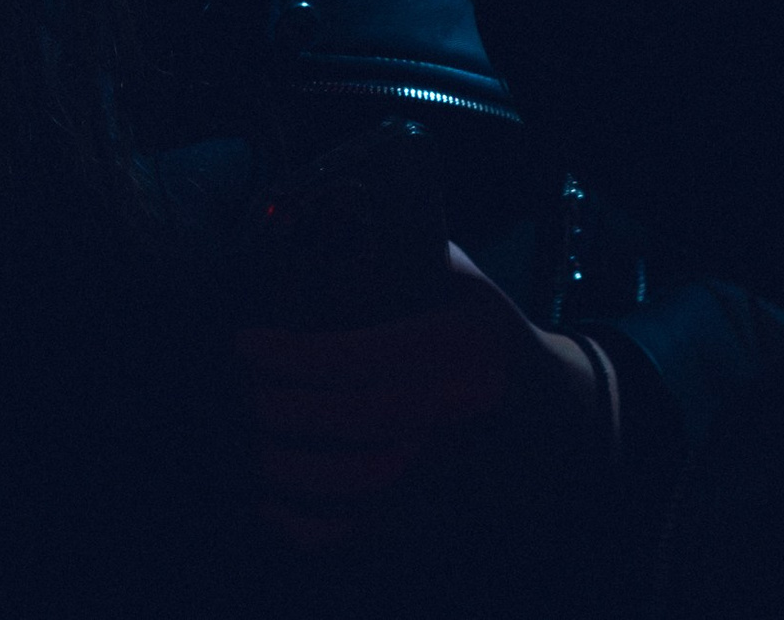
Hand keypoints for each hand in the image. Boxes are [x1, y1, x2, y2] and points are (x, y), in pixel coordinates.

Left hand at [235, 244, 606, 550]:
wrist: (542, 404)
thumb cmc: (477, 324)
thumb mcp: (443, 272)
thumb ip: (383, 260)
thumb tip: (298, 246)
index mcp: (463, 345)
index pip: (366, 359)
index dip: (296, 357)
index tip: (246, 344)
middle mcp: (462, 413)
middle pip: (355, 422)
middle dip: (282, 407)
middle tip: (241, 386)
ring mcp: (452, 471)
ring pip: (354, 489)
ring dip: (284, 465)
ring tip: (248, 431)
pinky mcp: (434, 514)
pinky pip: (360, 537)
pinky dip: (304, 527)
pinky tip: (267, 496)